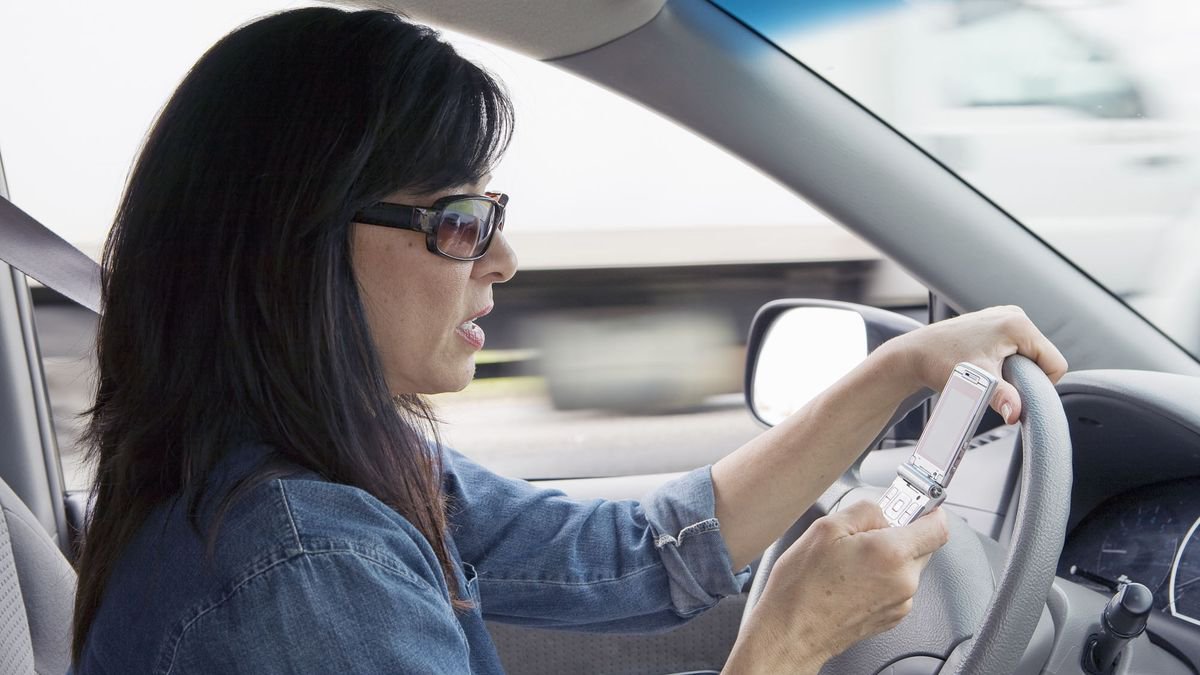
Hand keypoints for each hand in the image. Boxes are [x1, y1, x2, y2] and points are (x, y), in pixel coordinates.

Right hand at [724, 502, 948, 673]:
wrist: (791, 632)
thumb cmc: (802, 588)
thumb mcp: (826, 528)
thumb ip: (865, 510)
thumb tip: (884, 509)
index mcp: (892, 554)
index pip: (938, 526)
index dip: (929, 511)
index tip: (915, 505)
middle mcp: (903, 581)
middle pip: (922, 545)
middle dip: (900, 533)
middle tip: (867, 532)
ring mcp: (900, 603)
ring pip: (907, 566)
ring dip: (887, 557)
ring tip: (850, 559)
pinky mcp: (891, 616)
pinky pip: (896, 586)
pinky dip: (880, 577)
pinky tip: (850, 578)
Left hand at [883, 305, 1067, 423]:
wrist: (915, 354)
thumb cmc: (941, 363)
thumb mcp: (976, 383)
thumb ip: (1001, 397)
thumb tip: (1015, 414)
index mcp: (1018, 324)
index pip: (1055, 363)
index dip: (1040, 385)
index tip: (1014, 392)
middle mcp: (1014, 314)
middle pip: (1042, 357)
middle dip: (1026, 376)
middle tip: (997, 382)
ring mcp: (1003, 315)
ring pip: (1029, 353)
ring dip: (1015, 369)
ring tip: (988, 372)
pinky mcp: (994, 321)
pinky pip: (1015, 346)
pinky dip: (1006, 360)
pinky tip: (984, 364)